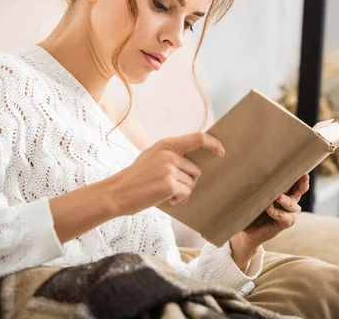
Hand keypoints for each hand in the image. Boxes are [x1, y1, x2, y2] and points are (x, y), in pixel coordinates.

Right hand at [108, 132, 224, 215]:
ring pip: (191, 183)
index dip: (213, 144)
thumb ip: (171, 154)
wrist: (116, 192)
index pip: (198, 138)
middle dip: (187, 181)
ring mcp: (169, 169)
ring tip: (163, 191)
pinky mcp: (169, 184)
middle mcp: (169, 154)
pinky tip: (164, 198)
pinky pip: (186, 194)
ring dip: (181, 191)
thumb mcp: (151, 156)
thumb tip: (194, 160)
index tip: (221, 152)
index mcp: (166, 144)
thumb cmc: (135, 177)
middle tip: (170, 186)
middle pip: (196, 170)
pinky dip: (178, 199)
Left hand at [229, 174, 309, 268]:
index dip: (299, 174)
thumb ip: (258, 184)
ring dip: (286, 201)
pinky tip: (268, 208)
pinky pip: (285, 218)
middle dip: (303, 183)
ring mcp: (289, 212)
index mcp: (284, 189)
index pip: (294, 179)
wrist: (246, 229)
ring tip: (278, 196)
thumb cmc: (251, 206)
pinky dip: (276, 213)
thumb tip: (251, 168)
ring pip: (292, 205)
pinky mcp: (284, 223)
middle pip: (300, 190)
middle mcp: (290, 199)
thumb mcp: (255, 193)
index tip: (302, 167)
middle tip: (304, 176)